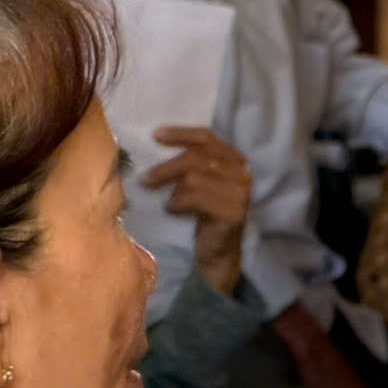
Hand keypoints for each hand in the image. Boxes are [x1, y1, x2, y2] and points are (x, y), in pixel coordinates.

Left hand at [145, 127, 252, 295]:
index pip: (207, 137)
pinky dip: (179, 203)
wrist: (215, 254)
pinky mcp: (233, 212)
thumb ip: (188, 164)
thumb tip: (152, 145)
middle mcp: (242, 173)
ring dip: (173, 189)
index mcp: (235, 160)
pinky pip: (197, 198)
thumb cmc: (200, 216)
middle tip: (145, 179)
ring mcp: (241, 193)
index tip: (155, 136)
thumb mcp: (195, 184)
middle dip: (167, 166)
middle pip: (198, 156)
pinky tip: (172, 210)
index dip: (181, 134)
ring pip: (195, 177)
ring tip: (166, 201)